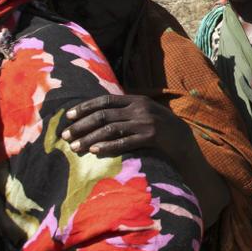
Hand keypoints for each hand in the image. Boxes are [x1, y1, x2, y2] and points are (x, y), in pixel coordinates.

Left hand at [61, 94, 189, 157]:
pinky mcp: (151, 136)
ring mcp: (146, 122)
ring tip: (75, 147)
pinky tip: (96, 151)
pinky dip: (108, 146)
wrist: (186, 141)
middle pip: (104, 115)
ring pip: (111, 129)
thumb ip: (127, 110)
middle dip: (82, 125)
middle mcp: (140, 108)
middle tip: (65, 135)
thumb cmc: (162, 129)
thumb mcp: (145, 113)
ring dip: (90, 138)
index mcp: (137, 99)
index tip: (69, 116)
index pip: (106, 100)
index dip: (86, 107)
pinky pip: (125, 141)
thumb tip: (101, 114)